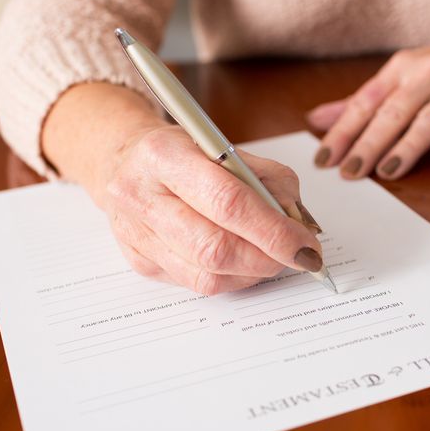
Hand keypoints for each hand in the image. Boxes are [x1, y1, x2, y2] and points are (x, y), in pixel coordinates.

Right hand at [97, 125, 324, 294]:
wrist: (123, 161)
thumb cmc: (182, 153)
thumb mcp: (224, 146)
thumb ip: (268, 179)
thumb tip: (301, 224)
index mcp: (164, 156)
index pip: (227, 201)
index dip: (274, 230)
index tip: (306, 243)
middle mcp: (141, 197)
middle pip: (214, 248)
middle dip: (268, 258)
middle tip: (298, 256)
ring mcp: (136, 235)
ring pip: (206, 275)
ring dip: (253, 272)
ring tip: (273, 257)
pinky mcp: (140, 263)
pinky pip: (197, 284)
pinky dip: (233, 278)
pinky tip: (245, 262)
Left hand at [308, 26, 429, 179]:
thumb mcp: (402, 75)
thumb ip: (361, 101)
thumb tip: (315, 120)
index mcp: (403, 68)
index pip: (366, 101)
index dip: (343, 131)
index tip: (323, 159)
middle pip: (394, 112)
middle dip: (369, 143)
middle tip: (348, 172)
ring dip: (407, 146)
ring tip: (386, 171)